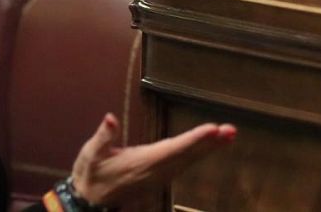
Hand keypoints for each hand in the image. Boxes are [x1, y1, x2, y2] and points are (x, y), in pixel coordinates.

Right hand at [70, 113, 236, 206]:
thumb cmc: (90, 174)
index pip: (172, 149)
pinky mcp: (160, 177)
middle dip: (210, 143)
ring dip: (209, 148)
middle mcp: (154, 171)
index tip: (212, 130)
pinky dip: (200, 153)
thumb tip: (110, 118)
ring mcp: (159, 176)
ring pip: (188, 160)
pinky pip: (184, 164)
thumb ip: (103, 137)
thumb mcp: (90, 154)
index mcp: (141, 163)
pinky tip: (212, 145)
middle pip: (187, 156)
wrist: (89, 202)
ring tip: (229, 135)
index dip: (193, 140)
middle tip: (231, 131)